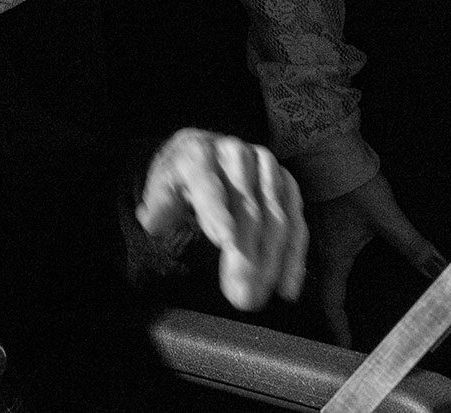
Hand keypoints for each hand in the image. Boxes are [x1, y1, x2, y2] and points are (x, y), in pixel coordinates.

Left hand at [137, 128, 307, 311]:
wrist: (205, 153)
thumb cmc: (181, 177)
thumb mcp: (161, 187)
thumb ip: (158, 206)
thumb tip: (153, 223)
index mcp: (199, 152)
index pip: (208, 184)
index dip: (217, 213)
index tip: (225, 242)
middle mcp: (237, 154)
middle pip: (249, 208)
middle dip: (246, 256)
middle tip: (240, 296)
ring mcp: (267, 167)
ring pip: (277, 218)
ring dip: (270, 264)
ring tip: (256, 299)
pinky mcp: (288, 184)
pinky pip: (297, 224)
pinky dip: (294, 259)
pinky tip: (286, 289)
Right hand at [304, 173, 445, 346]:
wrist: (327, 149)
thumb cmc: (352, 183)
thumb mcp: (388, 218)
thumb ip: (413, 246)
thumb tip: (438, 268)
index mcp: (333, 257)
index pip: (331, 304)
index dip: (337, 327)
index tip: (344, 344)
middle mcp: (316, 249)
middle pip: (316, 289)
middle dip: (328, 309)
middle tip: (340, 323)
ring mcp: (310, 231)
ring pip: (311, 268)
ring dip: (321, 284)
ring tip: (337, 293)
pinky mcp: (312, 215)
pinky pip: (311, 248)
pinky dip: (319, 260)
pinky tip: (333, 253)